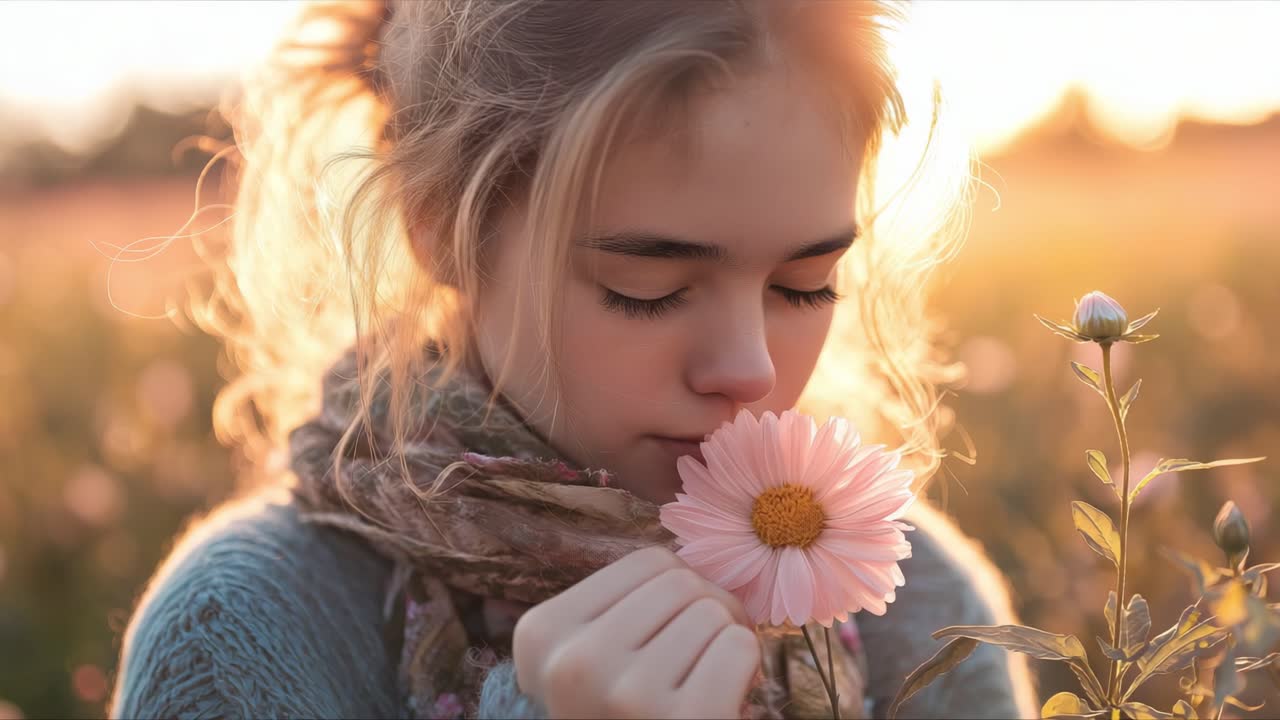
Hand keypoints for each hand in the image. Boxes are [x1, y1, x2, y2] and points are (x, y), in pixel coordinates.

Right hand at [512, 546, 761, 718]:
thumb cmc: (627, 716)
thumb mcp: (596, 661)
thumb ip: (627, 605)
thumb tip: (696, 548)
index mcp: (541, 636)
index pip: (646, 562)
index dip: (683, 589)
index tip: (677, 631)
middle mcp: (573, 662)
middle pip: (682, 581)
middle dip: (711, 610)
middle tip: (704, 656)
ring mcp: (624, 693)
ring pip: (713, 611)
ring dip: (726, 644)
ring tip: (704, 684)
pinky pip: (737, 646)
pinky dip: (744, 671)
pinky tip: (717, 704)